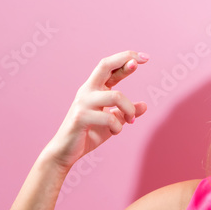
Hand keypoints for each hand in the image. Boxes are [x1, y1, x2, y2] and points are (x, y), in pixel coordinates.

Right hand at [42, 50, 148, 170]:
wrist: (66, 152)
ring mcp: (83, 103)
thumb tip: (144, 105)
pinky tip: (116, 132)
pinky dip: (118, 127)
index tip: (144, 57)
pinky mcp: (81, 117)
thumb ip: (126, 113)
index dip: (126, 59)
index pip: (110, 67)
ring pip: (116, 96)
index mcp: (94, 89)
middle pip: (105, 65)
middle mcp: (87, 91)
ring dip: (129, 109)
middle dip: (124, 60)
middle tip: (140, 62)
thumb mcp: (112, 122)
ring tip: (130, 121)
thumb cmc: (88, 134)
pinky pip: (109, 118)